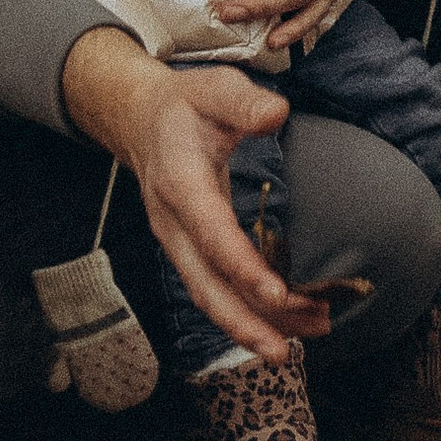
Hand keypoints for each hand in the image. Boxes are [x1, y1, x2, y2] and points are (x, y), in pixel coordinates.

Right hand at [58, 26, 323, 365]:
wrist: (140, 121)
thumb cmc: (185, 105)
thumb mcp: (214, 89)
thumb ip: (244, 102)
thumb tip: (277, 113)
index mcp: (181, 185)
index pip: (212, 234)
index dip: (242, 267)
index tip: (276, 294)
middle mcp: (174, 225)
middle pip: (205, 286)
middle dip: (244, 322)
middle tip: (283, 351)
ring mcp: (178, 244)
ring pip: (209, 297)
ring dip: (251, 326)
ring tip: (299, 343)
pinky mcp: (188, 252)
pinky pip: (214, 290)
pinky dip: (247, 312)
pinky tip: (285, 324)